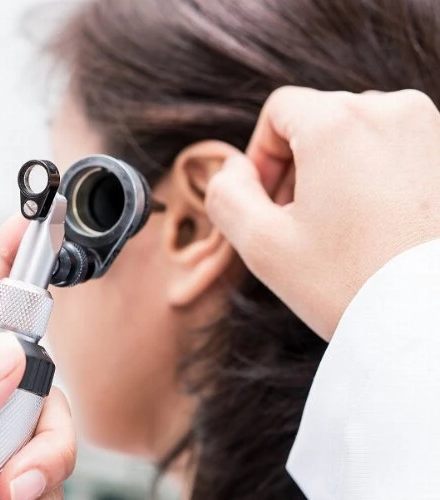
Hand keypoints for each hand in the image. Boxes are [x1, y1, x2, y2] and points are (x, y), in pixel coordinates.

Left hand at [0, 217, 75, 499]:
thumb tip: (5, 359)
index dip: (11, 251)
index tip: (39, 216)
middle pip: (34, 361)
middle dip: (37, 403)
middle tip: (9, 446)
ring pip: (52, 416)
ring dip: (41, 457)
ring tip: (2, 489)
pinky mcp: (14, 462)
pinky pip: (54, 459)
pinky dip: (43, 483)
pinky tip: (9, 495)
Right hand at [206, 87, 439, 339]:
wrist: (435, 322)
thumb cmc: (350, 284)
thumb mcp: (262, 245)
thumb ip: (225, 194)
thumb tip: (233, 168)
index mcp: (337, 123)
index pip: (278, 109)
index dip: (260, 155)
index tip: (267, 204)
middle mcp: (390, 110)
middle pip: (319, 118)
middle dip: (298, 164)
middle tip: (297, 224)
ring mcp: (431, 129)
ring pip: (358, 133)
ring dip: (336, 170)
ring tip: (338, 227)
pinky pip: (396, 149)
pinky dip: (374, 176)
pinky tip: (374, 226)